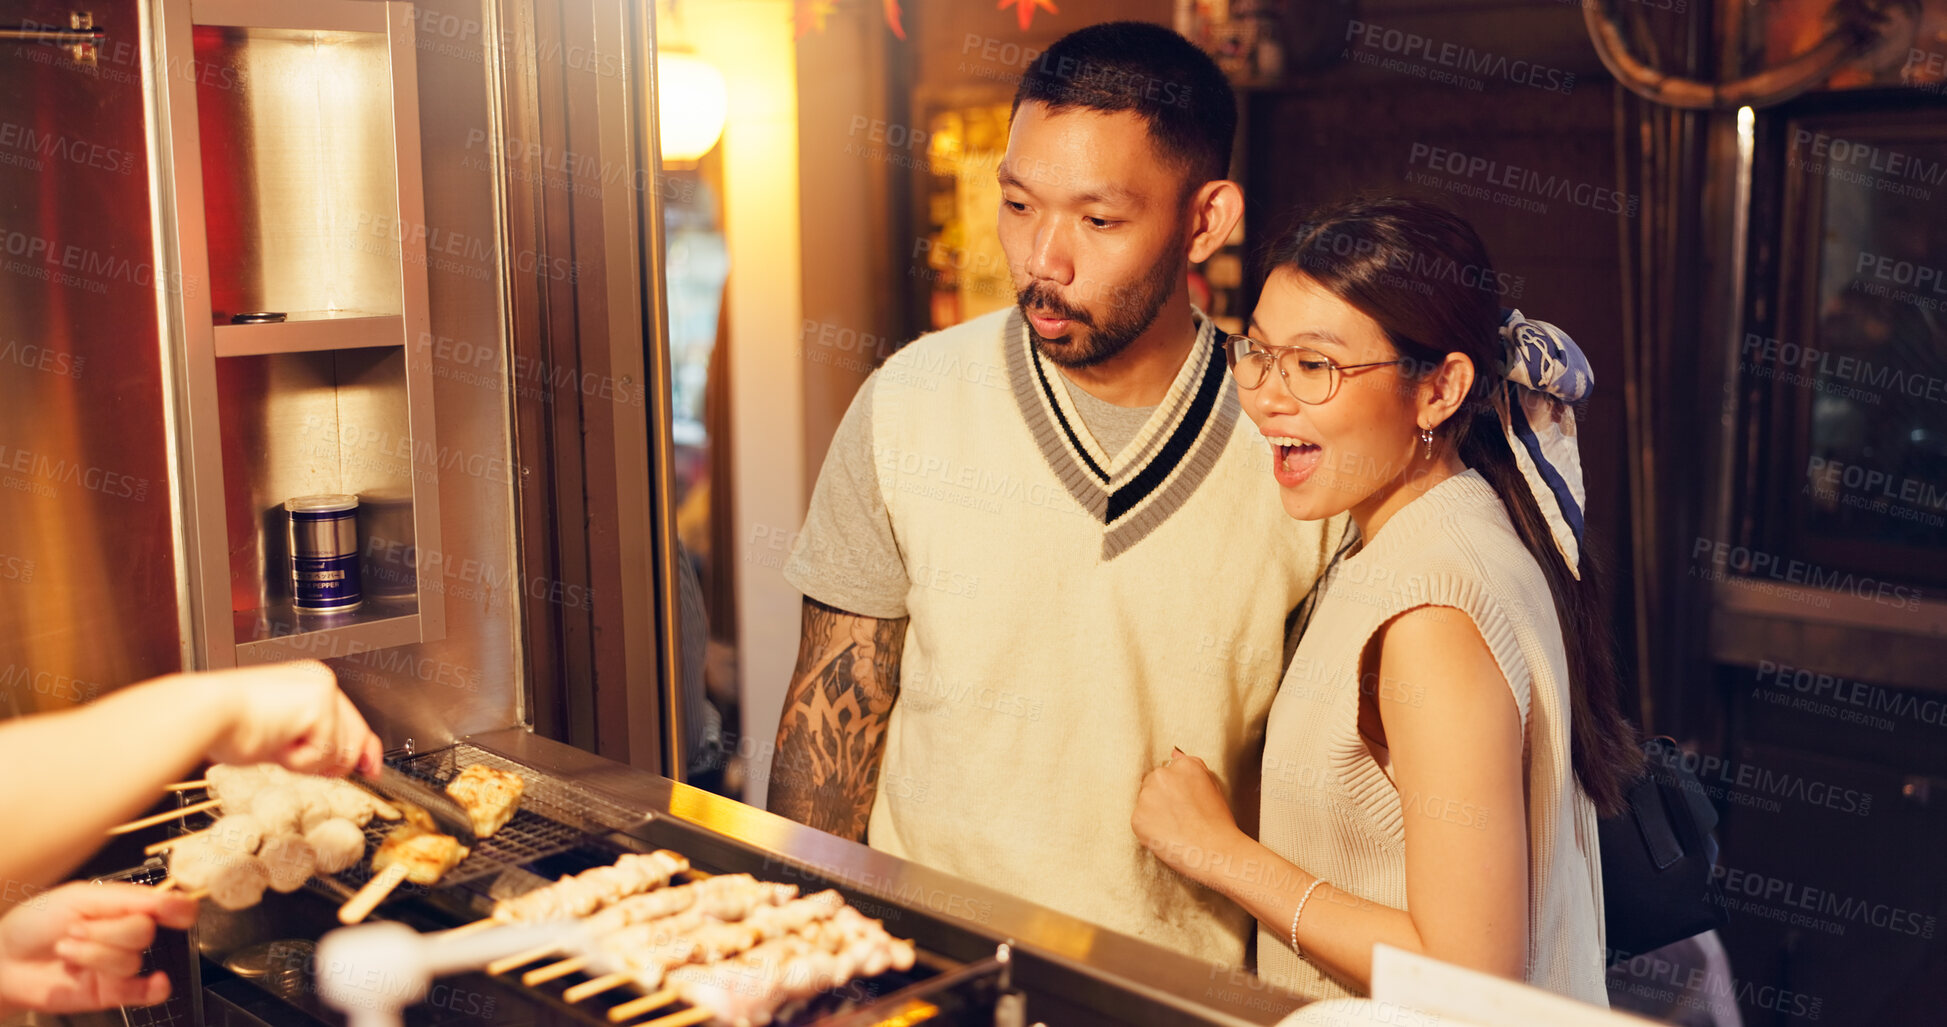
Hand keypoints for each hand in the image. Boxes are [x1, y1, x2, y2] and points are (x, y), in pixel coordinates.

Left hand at [0, 882, 197, 1014]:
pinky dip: (155, 988)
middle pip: (144, 932)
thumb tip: (171, 900)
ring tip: (67, 950)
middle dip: (106, 931)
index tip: (175, 911)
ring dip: (93, 954)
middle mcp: (125, 935)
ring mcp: (119, 964)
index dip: (177, 907)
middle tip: (76, 929)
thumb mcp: (79, 896)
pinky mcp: (112, 992)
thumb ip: (127, 898)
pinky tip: (156, 982)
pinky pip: (145, 993)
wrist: (3, 961)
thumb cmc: (34, 924)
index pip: (168, 906)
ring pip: (131, 960)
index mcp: (124, 907)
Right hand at [201, 661, 383, 777]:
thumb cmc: (228, 725)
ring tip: (274, 742)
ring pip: (339, 752)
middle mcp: (322, 682)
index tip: (370, 769)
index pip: (352, 722)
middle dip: (331, 762)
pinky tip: (275, 742)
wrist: (207, 714)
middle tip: (290, 756)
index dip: (363, 751)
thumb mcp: (283, 738)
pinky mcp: (321, 706)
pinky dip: (297, 760)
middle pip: (354, 739)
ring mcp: (325, 692)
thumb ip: (317, 745)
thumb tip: (350, 765)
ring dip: (305, 761)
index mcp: (311, 684)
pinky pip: (322, 755)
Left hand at [1132, 749, 1244, 886]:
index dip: (1176, 791)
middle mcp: (1162, 775)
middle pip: (1152, 783)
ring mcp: (1148, 796)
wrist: (1216, 851)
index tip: (1185, 805)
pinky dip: (1149, 830)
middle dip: (1162, 799)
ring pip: (1145, 802)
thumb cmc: (1219, 823)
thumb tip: (1174, 754)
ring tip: (1175, 829)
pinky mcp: (1138, 817)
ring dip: (1154, 813)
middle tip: (1180, 818)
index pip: (1169, 772)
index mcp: (1184, 765)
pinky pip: (1139, 820)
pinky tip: (1168, 837)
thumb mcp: (1213, 786)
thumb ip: (1192, 768)